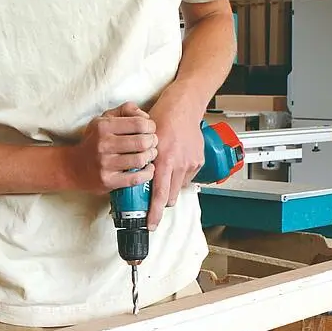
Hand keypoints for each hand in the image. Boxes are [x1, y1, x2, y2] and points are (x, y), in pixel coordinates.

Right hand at [67, 102, 157, 194]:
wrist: (73, 167)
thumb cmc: (94, 140)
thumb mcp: (104, 119)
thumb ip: (125, 110)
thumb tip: (146, 117)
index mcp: (103, 126)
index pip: (139, 123)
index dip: (151, 127)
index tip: (150, 130)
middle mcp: (103, 144)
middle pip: (142, 142)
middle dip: (153, 142)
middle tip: (152, 143)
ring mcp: (105, 164)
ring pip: (140, 160)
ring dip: (150, 157)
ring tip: (149, 155)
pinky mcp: (108, 181)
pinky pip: (136, 178)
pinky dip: (147, 173)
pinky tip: (147, 169)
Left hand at [146, 87, 205, 229]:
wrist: (184, 105)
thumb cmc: (162, 118)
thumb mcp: (145, 139)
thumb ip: (141, 159)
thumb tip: (133, 177)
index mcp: (164, 160)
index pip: (159, 195)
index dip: (154, 213)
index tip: (150, 225)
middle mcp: (179, 164)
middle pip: (170, 197)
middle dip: (161, 203)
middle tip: (152, 200)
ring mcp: (191, 163)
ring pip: (178, 188)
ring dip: (169, 188)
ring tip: (163, 176)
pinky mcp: (199, 161)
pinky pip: (187, 178)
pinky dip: (179, 176)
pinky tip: (174, 165)